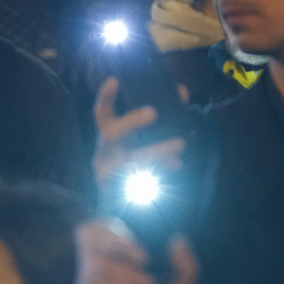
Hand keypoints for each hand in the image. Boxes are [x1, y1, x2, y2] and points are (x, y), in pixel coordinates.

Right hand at [69, 219, 196, 283]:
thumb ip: (186, 265)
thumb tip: (178, 239)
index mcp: (118, 273)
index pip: (102, 237)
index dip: (119, 237)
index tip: (145, 257)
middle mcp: (100, 279)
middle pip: (92, 239)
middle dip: (122, 247)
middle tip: (145, 264)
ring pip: (96, 258)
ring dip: (124, 272)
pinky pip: (92, 276)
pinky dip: (113, 283)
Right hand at [93, 77, 184, 192]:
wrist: (122, 202)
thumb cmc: (135, 159)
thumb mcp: (141, 138)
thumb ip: (161, 115)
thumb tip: (182, 91)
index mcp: (108, 136)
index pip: (101, 113)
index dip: (105, 97)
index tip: (114, 80)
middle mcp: (105, 152)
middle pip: (113, 134)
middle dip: (132, 121)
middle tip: (154, 111)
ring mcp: (110, 173)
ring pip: (130, 158)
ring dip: (157, 151)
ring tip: (180, 143)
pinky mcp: (122, 191)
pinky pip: (141, 180)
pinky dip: (161, 171)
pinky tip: (177, 165)